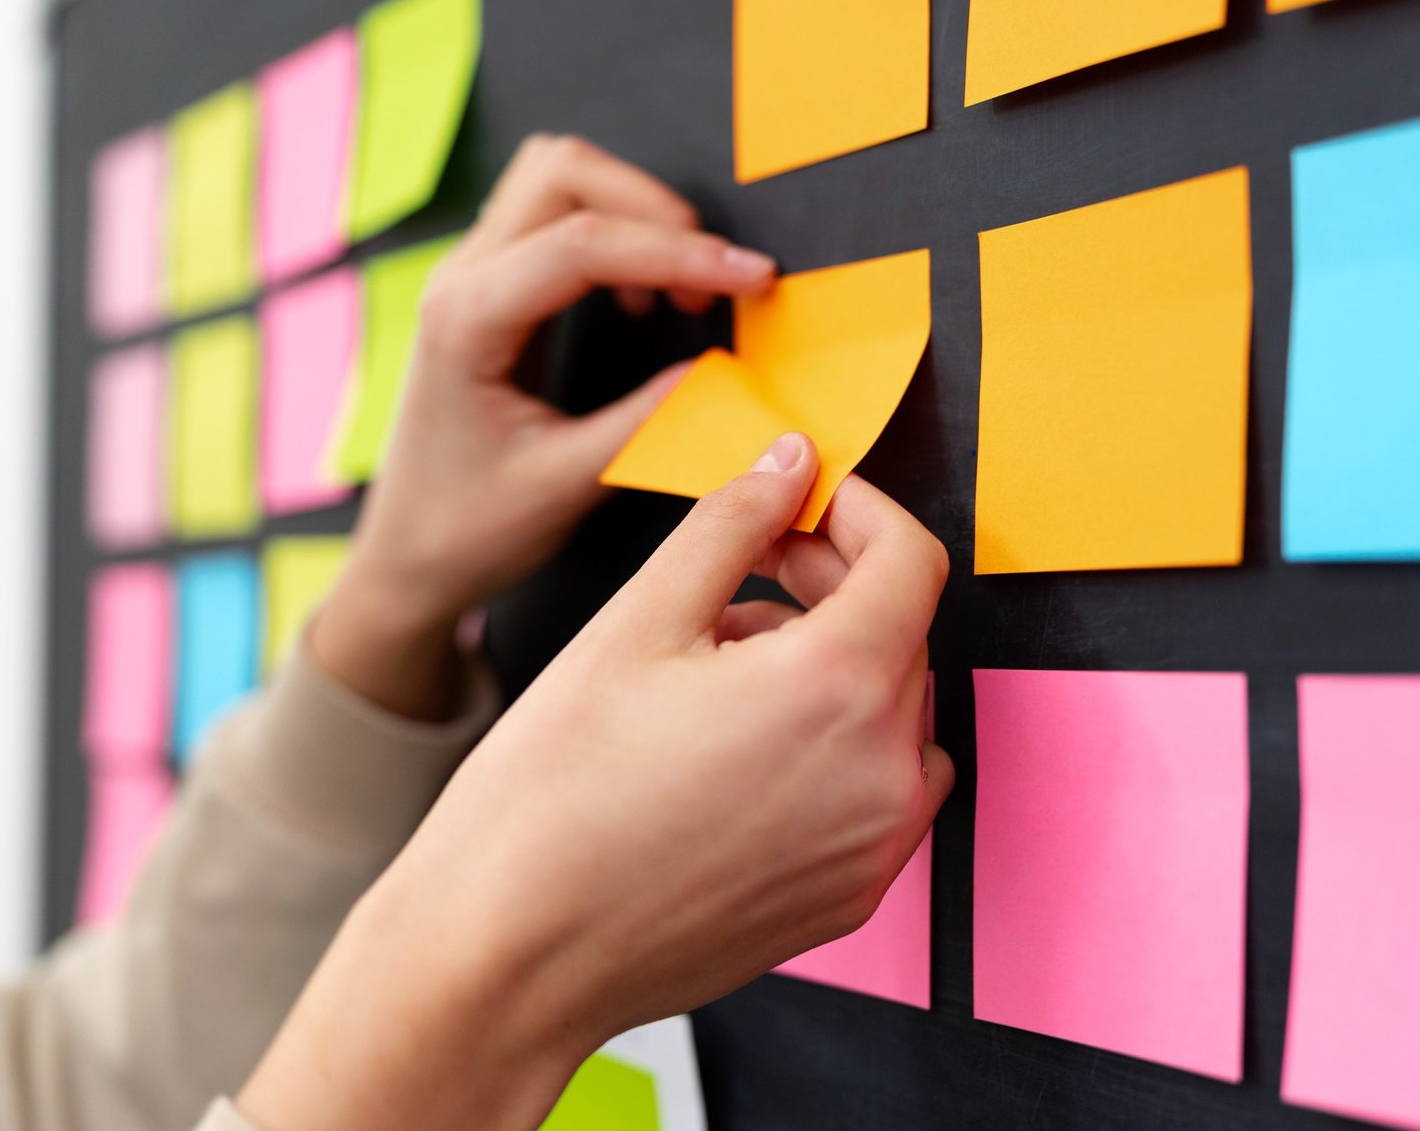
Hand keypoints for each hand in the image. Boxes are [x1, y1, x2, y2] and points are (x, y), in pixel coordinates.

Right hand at [237, 434, 953, 1130]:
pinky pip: (876, 792)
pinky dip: (830, 748)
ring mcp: (873, 847)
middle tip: (740, 577)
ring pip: (891, 713)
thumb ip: (732, 524)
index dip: (857, 511)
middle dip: (831, 586)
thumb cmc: (552, 799)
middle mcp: (882, 772)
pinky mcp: (848, 898)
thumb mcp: (636, 621)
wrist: (509, 954)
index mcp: (838, 686)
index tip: (804, 504)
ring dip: (832, 668)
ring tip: (719, 672)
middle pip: (901, 634)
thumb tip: (788, 465)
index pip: (910, 560)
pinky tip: (734, 748)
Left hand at [311, 134, 776, 717]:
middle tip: (717, 278)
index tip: (753, 276)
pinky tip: (642, 299)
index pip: (583, 245)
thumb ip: (644, 424)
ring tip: (682, 287)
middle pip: (565, 173)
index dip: (680, 253)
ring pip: (559, 179)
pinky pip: (555, 218)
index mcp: (467, 321)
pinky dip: (615, 234)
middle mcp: (460, 279)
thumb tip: (723, 371)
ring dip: (634, 211)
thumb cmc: (468, 529)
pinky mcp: (491, 287)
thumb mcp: (564, 486)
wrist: (406, 556)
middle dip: (656, 210)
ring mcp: (471, 275)